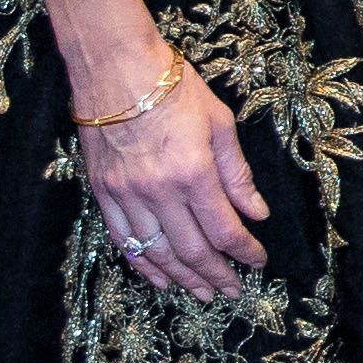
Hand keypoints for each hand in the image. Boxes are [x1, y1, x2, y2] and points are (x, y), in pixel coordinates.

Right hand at [77, 61, 270, 299]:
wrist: (115, 68)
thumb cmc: (173, 88)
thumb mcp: (220, 123)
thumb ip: (237, 174)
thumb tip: (256, 213)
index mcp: (194, 174)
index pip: (225, 231)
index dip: (245, 253)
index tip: (258, 262)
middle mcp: (159, 192)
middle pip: (193, 251)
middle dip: (217, 276)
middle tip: (233, 291)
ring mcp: (127, 196)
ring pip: (158, 254)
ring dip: (184, 279)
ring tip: (202, 294)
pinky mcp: (104, 194)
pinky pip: (124, 242)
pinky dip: (144, 265)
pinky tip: (160, 279)